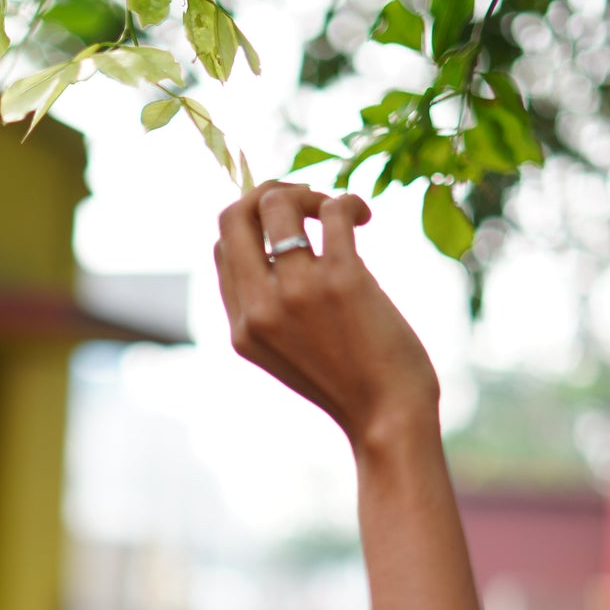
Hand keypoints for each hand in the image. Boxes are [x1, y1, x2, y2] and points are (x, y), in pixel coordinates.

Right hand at [214, 183, 439, 452]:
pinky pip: (332, 211)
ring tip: (339, 211)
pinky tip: (365, 217)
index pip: (222, 249)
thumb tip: (280, 247)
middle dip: (266, 191)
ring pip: (278, 203)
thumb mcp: (289, 351)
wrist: (388, 417)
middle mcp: (259, 309)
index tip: (285, 220)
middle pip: (232, 217)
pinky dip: (349, 202)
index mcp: (242, 328)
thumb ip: (272, 308)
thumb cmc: (349, 383)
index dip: (251, 221)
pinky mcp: (341, 280)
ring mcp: (297, 292)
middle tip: (305, 199)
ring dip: (309, 192)